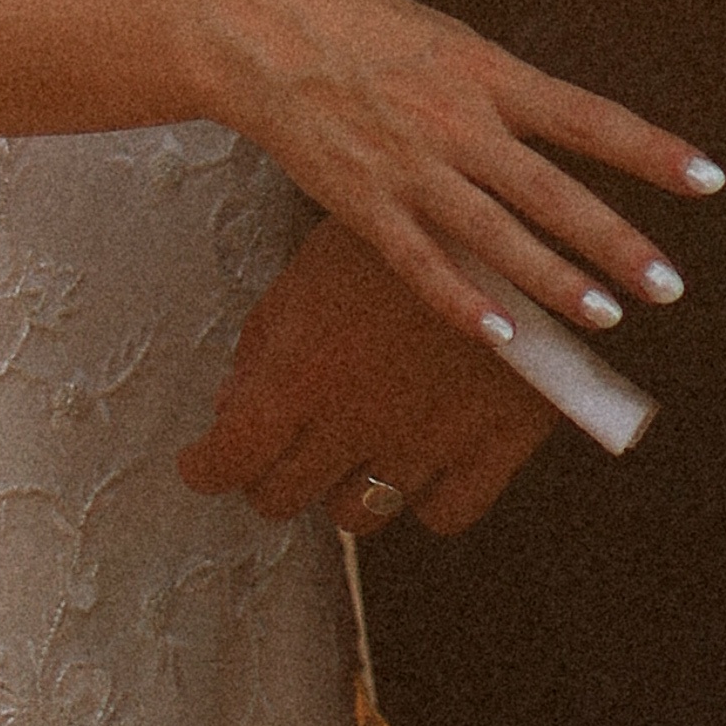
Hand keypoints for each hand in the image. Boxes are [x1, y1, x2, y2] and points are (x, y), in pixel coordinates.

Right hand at [178, 0, 716, 357]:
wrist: (258, 33)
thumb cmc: (351, 18)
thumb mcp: (439, 29)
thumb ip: (493, 74)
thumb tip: (542, 105)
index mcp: (486, 73)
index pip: (588, 118)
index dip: (652, 151)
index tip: (709, 179)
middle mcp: (460, 124)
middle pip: (553, 194)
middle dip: (616, 243)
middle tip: (669, 285)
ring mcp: (412, 169)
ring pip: (498, 238)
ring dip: (555, 283)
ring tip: (606, 317)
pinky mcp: (365, 205)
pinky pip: (424, 265)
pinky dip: (464, 304)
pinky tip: (503, 338)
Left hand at [178, 224, 557, 537]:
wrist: (521, 211)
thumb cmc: (405, 223)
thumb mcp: (314, 264)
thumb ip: (266, 341)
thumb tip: (232, 406)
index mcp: (301, 372)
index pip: (230, 459)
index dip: (206, 466)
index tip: (204, 461)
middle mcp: (355, 422)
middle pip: (282, 496)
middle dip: (268, 473)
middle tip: (279, 446)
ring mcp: (425, 444)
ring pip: (357, 513)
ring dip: (343, 484)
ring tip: (355, 441)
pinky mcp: (492, 450)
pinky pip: (441, 513)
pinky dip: (424, 495)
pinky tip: (422, 455)